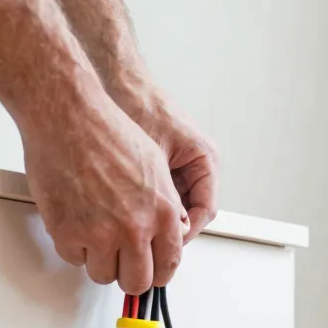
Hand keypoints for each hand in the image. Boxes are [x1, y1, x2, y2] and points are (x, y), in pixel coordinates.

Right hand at [18, 70, 187, 293]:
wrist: (69, 118)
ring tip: (96, 235)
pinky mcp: (67, 233)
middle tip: (122, 263)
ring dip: (100, 260)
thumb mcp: (157, 168)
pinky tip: (76, 221)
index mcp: (163, 213)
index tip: (150, 272)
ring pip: (103, 275)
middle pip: (136, 282)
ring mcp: (99, 234)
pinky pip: (74, 259)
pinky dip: (74, 246)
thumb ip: (166, 206)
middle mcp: (134, 228)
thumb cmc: (109, 132)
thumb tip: (169, 230)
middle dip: (130, 275)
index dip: (158, 272)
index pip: (168, 266)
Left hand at [144, 104, 218, 243]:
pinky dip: (150, 205)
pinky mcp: (166, 164)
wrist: (121, 84)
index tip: (169, 244)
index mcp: (206, 158)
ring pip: (178, 205)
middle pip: (193, 210)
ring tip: (139, 228)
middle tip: (152, 242)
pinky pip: (163, 195)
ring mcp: (183, 164)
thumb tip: (166, 229)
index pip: (206, 209)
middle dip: (173, 229)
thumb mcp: (153, 160)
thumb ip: (163, 196)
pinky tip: (131, 211)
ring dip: (161, 218)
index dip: (187, 231)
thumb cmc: (139, 107)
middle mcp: (199, 163)